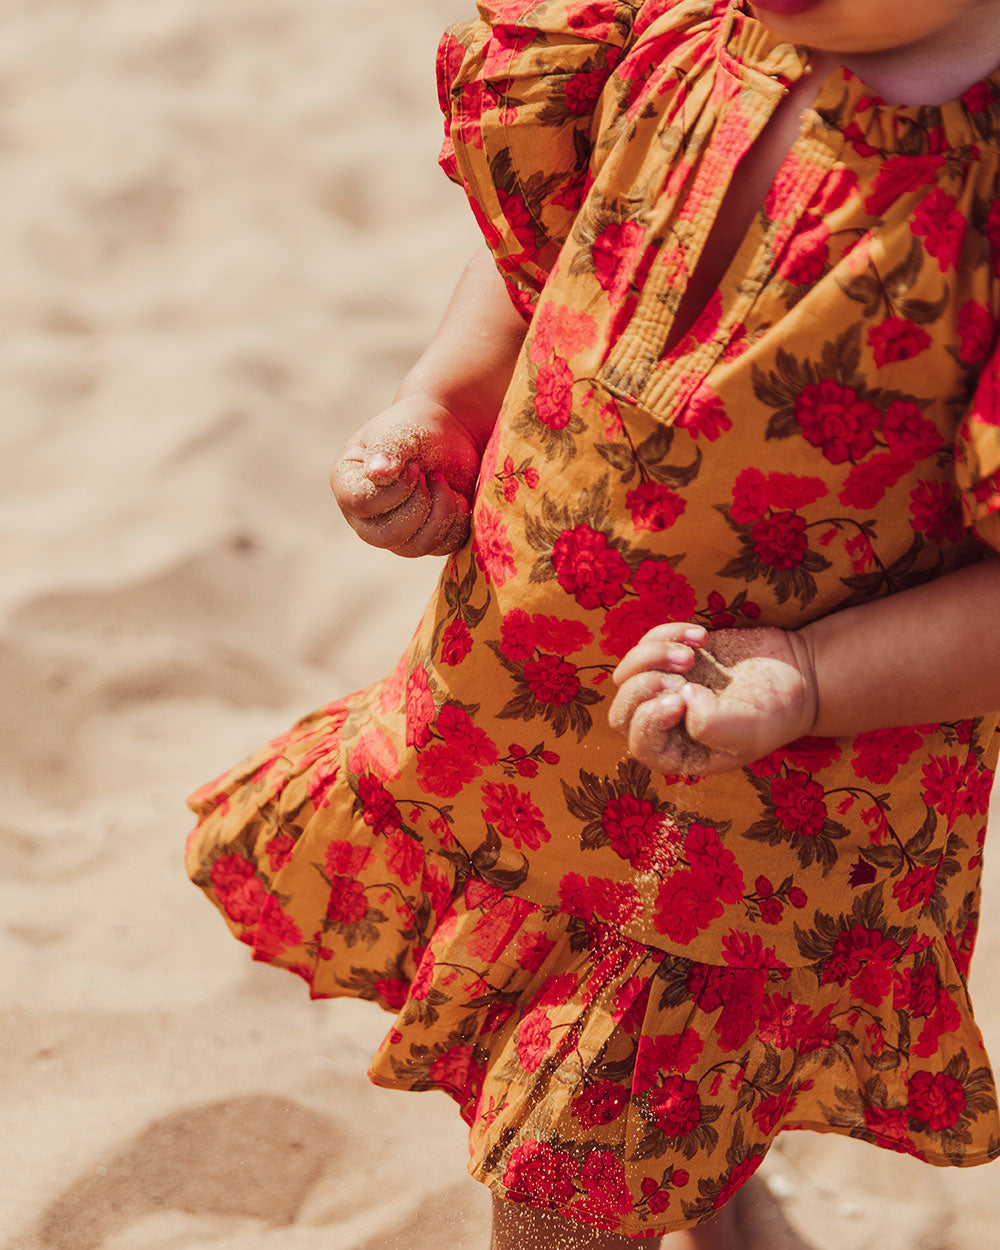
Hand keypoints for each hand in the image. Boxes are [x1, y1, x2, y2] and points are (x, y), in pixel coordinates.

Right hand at [330, 396, 482, 556]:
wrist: (449, 432)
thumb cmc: (417, 426)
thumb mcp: (402, 431)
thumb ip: (388, 448)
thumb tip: (377, 473)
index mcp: (347, 484)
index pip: (363, 503)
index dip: (396, 489)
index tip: (415, 466)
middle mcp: (364, 516)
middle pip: (386, 537)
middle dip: (419, 506)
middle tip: (431, 476)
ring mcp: (394, 531)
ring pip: (416, 547)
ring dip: (441, 514)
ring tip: (444, 483)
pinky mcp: (425, 538)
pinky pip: (443, 548)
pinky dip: (457, 523)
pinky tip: (457, 497)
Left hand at [608, 622, 818, 775]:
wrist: (798, 675)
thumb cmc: (776, 712)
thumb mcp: (748, 731)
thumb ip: (709, 725)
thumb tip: (679, 697)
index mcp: (680, 754)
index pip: (640, 744)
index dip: (650, 719)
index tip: (683, 697)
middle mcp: (666, 725)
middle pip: (621, 711)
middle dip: (644, 685)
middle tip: (683, 672)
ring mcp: (665, 689)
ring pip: (627, 673)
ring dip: (653, 655)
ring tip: (692, 653)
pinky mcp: (672, 657)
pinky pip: (648, 643)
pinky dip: (669, 633)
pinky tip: (702, 637)